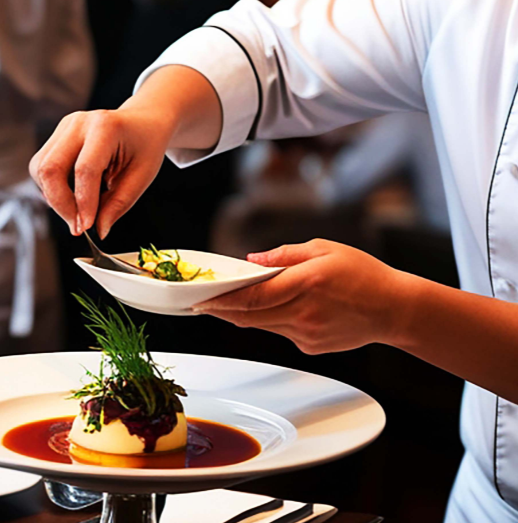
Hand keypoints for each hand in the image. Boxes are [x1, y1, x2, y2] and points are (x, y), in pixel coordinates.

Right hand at [29, 107, 174, 237]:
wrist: (143, 121)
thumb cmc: (145, 146)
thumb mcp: (142, 177)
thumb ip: (118, 204)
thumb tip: (98, 231)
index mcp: (106, 127)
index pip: (84, 170)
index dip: (82, 203)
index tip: (86, 228)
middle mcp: (79, 123)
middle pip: (50, 169)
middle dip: (60, 204)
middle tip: (78, 226)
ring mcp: (65, 127)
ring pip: (40, 169)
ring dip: (54, 197)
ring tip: (79, 209)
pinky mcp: (57, 135)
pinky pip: (42, 167)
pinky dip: (53, 187)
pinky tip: (74, 194)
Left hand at [196, 239, 413, 353]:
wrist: (395, 309)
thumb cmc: (364, 274)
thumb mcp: (324, 249)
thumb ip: (286, 254)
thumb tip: (253, 260)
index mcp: (306, 284)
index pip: (253, 296)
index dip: (223, 299)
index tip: (200, 298)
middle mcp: (304, 313)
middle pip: (250, 316)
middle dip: (222, 309)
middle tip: (200, 302)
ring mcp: (307, 334)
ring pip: (262, 325)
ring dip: (241, 314)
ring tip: (223, 302)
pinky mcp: (311, 346)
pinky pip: (280, 331)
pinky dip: (269, 319)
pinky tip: (268, 309)